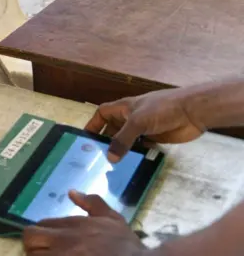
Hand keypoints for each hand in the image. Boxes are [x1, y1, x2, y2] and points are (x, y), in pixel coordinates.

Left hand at [23, 191, 147, 255]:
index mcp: (73, 225)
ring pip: (34, 254)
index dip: (40, 235)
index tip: (48, 243)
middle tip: (43, 252)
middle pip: (30, 238)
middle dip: (33, 246)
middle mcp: (64, 240)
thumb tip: (72, 192)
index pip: (39, 226)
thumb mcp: (113, 219)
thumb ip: (92, 204)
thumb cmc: (126, 246)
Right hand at [85, 88, 205, 161]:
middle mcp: (130, 118)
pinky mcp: (154, 139)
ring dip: (120, 150)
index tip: (85, 139)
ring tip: (109, 167)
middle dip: (104, 141)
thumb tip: (110, 158)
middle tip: (95, 159)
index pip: (102, 114)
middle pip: (112, 129)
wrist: (192, 112)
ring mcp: (143, 129)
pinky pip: (140, 148)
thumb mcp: (138, 122)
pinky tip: (130, 166)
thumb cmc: (162, 109)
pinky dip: (135, 156)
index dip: (93, 124)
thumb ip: (123, 140)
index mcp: (123, 108)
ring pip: (126, 141)